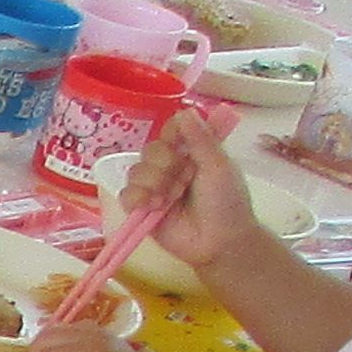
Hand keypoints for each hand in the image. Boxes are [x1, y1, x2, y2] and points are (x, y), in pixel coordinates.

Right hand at [113, 110, 260, 282]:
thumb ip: (201, 139)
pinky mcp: (140, 209)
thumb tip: (185, 110)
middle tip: (185, 181)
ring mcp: (154, 187)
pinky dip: (139, 198)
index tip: (184, 148)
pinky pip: (125, 194)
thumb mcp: (219, 165)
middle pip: (150, 149)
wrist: (218, 241)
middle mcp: (171, 165)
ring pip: (136, 171)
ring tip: (171, 199)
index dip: (172, 136)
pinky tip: (155, 207)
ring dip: (155, 184)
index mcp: (191, 151)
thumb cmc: (226, 202)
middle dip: (166, 166)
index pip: (171, 128)